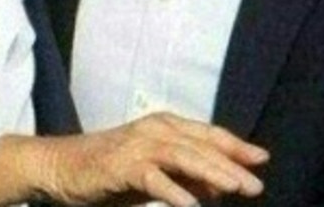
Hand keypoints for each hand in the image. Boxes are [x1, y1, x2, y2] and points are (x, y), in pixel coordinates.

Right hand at [0, 112, 267, 205]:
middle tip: (256, 186)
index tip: (261, 160)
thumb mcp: (155, 173)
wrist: (61, 166)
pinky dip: (175, 192)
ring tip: (236, 189)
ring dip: (212, 173)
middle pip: (201, 146)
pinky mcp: (121, 165)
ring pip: (183, 156)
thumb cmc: (110, 171)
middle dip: (232, 166)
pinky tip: (193, 206)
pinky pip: (154, 179)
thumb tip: (221, 187)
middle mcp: (154, 129)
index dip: (236, 146)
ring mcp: (138, 145)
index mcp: (165, 126)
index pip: (208, 135)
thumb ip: (187, 176)